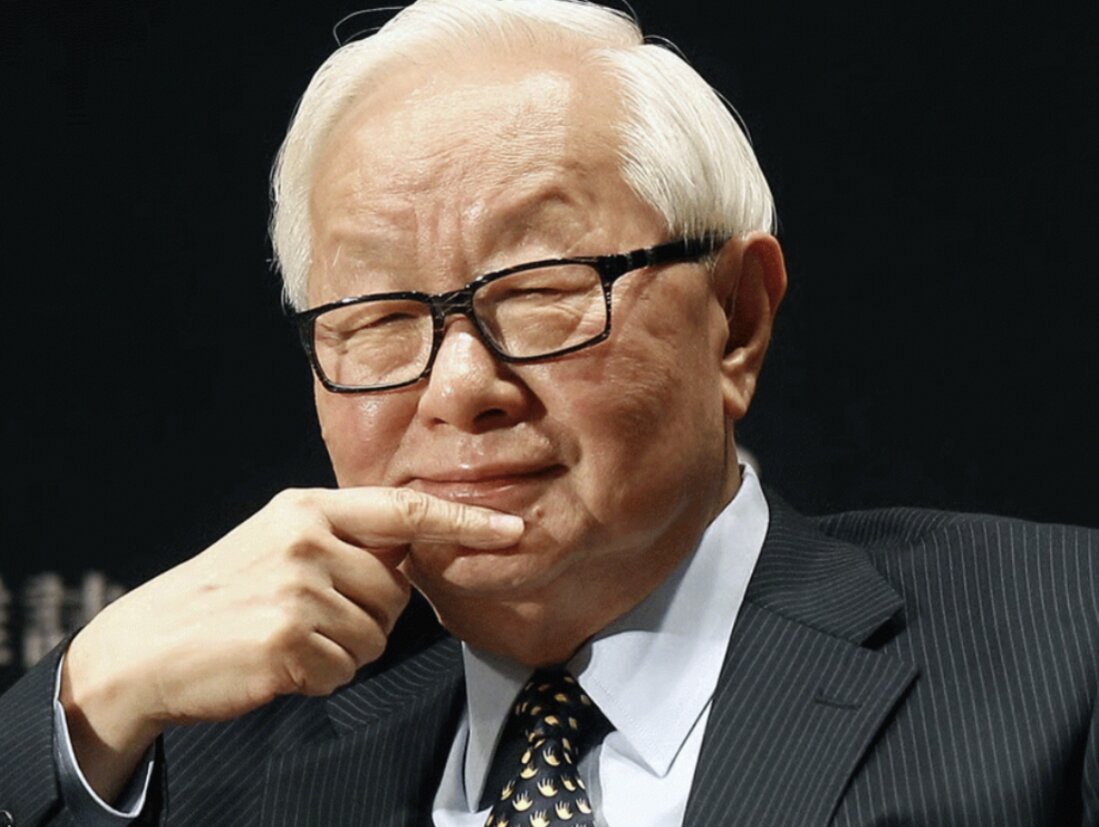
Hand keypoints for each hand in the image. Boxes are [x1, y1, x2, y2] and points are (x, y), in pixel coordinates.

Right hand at [59, 486, 523, 801]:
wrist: (147, 646)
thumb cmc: (225, 595)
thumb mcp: (280, 542)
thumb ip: (344, 540)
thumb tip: (412, 559)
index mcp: (309, 508)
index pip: (405, 510)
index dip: (464, 521)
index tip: (515, 529)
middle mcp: (308, 539)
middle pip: (395, 592)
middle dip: (366, 616)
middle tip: (306, 616)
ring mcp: (298, 589)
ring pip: (375, 636)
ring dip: (341, 650)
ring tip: (287, 637)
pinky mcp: (290, 639)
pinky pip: (344, 671)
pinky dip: (317, 678)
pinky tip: (277, 663)